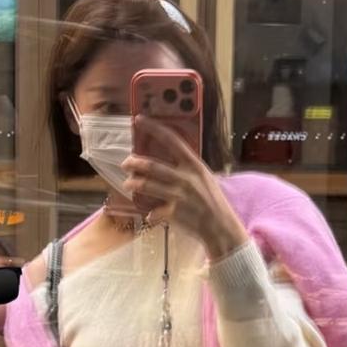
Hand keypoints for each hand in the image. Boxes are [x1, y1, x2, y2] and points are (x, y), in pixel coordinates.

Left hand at [122, 119, 247, 260]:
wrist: (221, 226)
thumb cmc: (213, 201)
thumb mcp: (205, 178)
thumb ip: (187, 168)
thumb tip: (168, 158)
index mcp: (194, 165)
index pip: (172, 140)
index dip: (153, 128)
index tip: (138, 120)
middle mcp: (186, 178)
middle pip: (153, 166)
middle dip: (135, 163)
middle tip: (126, 162)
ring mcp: (179, 196)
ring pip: (148, 186)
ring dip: (134, 184)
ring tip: (128, 184)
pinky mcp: (174, 213)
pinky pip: (154, 211)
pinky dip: (151, 214)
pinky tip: (149, 215)